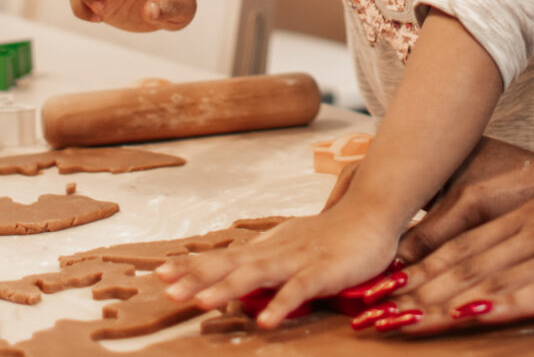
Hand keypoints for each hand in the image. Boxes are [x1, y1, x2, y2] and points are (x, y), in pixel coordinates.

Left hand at [155, 204, 402, 327]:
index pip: (224, 256)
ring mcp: (299, 259)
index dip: (193, 266)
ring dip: (228, 288)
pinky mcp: (323, 270)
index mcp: (267, 246)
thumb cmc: (332, 235)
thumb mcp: (290, 247)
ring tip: (202, 304)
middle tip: (168, 291)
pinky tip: (264, 321)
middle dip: (199, 278)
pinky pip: (298, 289)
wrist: (371, 213)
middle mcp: (276, 250)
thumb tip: (233, 280)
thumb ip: (264, 263)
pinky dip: (280, 304)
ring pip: (257, 273)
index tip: (162, 275)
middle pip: (232, 263)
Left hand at [382, 154, 533, 332]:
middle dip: (410, 297)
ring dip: (440, 305)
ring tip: (400, 324)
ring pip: (488, 279)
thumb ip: (523, 233)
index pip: (455, 250)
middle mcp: (531, 230)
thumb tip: (488, 269)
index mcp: (524, 216)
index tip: (373, 296)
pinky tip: (477, 315)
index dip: (411, 276)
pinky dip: (502, 305)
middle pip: (460, 268)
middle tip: (367, 318)